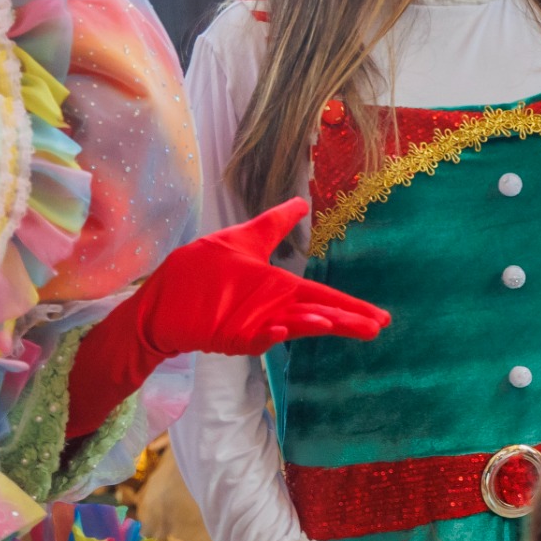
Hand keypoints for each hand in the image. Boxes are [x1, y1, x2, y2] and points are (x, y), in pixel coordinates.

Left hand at [65, 198, 389, 437]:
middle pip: (317, 314)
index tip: (381, 318)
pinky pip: (255, 337)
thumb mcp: (243, 239)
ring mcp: (253, 323)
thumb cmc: (201, 272)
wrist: (159, 299)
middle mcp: (273, 308)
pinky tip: (285, 328)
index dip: (351, 306)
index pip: (322, 296)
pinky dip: (271, 334)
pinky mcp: (230, 335)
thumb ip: (274, 224)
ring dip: (311, 325)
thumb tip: (301, 203)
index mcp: (279, 288)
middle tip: (374, 328)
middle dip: (345, 321)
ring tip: (331, 323)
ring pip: (291, 326)